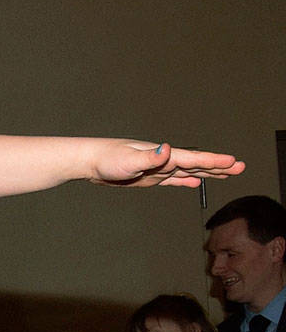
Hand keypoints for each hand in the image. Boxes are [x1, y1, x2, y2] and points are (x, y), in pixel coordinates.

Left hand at [89, 141, 244, 188]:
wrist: (90, 162)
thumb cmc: (107, 159)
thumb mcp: (128, 160)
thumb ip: (150, 157)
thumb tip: (167, 149)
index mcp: (162, 156)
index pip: (193, 159)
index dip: (213, 161)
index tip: (233, 162)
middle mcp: (164, 161)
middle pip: (197, 164)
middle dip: (218, 166)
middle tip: (240, 167)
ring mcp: (158, 169)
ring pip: (189, 171)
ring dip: (208, 172)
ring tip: (227, 173)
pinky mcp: (149, 177)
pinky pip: (173, 180)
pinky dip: (186, 181)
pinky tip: (196, 182)